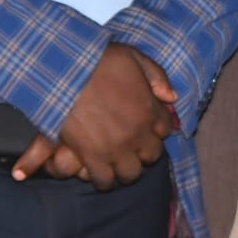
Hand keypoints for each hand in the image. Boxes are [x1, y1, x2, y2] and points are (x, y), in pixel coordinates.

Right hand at [8, 63, 174, 181]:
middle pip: (151, 156)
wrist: (65, 70)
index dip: (156, 128)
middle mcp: (137, 133)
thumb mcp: (134, 57)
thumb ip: (156, 76)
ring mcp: (115, 148)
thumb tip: (171, 97)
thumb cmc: (98, 60)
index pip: (166, 130)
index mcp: (149, 110)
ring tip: (115, 161)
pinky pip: (105, 181)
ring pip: (130, 174)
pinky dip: (103, 178)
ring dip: (125, 168)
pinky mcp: (92, 157)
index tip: (146, 125)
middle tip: (131, 144)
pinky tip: (98, 169)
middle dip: (143, 151)